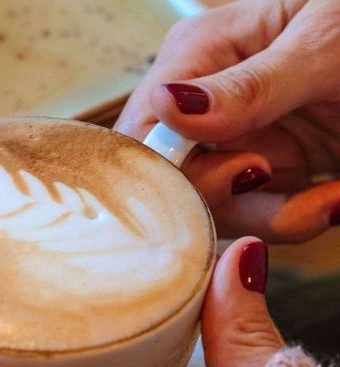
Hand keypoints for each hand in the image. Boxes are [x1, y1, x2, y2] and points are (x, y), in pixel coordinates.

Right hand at [115, 0, 339, 242]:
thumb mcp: (321, 46)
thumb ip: (247, 86)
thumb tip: (169, 106)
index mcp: (200, 56)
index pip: (146, 128)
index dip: (167, 168)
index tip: (235, 173)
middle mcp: (207, 105)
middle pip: (174, 178)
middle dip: (224, 194)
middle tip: (270, 173)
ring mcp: (239, 140)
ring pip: (219, 207)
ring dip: (274, 216)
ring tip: (330, 200)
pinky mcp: (273, 170)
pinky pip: (264, 216)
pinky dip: (300, 218)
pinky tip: (336, 198)